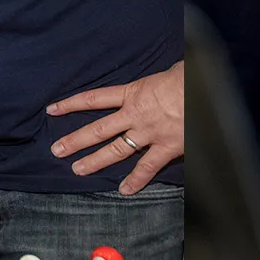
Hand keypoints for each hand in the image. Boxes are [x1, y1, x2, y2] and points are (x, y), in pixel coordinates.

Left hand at [47, 62, 182, 195]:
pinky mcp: (165, 148)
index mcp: (133, 92)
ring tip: (78, 170)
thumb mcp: (169, 69)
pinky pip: (147, 167)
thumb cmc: (189, 75)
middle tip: (57, 151)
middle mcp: (135, 114)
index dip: (71, 104)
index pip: (94, 99)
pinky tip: (124, 190)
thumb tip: (170, 73)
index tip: (53, 110)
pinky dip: (136, 180)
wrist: (206, 90)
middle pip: (98, 129)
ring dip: (95, 161)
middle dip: (76, 140)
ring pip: (116, 150)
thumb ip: (161, 78)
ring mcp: (149, 133)